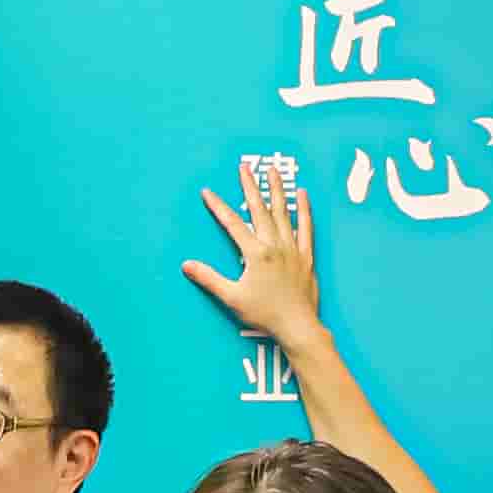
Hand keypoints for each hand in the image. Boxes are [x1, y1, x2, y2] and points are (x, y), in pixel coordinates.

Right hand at [176, 156, 323, 348]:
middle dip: (250, 186)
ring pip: (283, 212)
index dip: (218, 207)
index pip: (232, 224)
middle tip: (244, 167)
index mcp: (255, 254)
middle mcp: (274, 245)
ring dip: (276, 190)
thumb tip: (186, 265)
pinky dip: (304, 210)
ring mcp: (292, 248)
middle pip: (259, 210)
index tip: (208, 192)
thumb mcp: (231, 298)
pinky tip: (302, 194)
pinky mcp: (306, 255)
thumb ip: (209, 278)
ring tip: (272, 171)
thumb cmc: (264, 314)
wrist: (297, 325)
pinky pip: (306, 227)